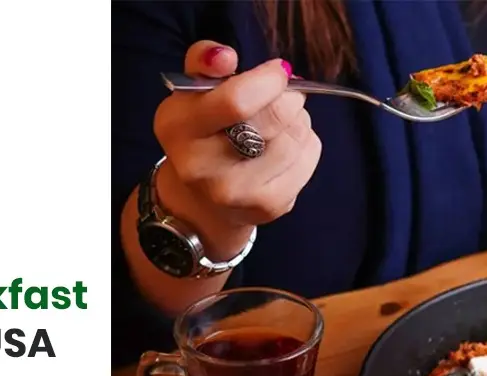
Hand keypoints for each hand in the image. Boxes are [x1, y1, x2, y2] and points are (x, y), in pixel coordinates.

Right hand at [152, 41, 321, 258]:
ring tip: (282, 123)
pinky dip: (307, 144)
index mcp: (178, 128)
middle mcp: (200, 166)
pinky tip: (287, 146)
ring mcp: (236, 193)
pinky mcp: (268, 207)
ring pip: (295, 136)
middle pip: (275, 118)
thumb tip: (224, 57)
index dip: (269, 80)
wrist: (203, 198)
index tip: (278, 72)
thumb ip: (204, 62)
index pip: (236, 100)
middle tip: (284, 96)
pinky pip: (308, 157)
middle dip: (288, 98)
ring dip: (298, 120)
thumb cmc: (203, 131)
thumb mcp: (193, 91)